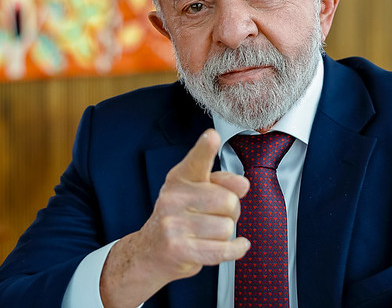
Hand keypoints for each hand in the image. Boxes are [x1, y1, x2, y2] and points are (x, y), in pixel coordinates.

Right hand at [100, 129, 249, 307]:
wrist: (149, 253)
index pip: (197, 160)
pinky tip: (236, 246)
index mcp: (180, 178)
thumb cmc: (178, 219)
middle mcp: (174, 197)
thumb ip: (221, 182)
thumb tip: (242, 184)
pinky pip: (222, 249)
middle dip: (231, 211)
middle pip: (228, 200)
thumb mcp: (195, 193)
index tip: (212, 137)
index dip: (205, 148)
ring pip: (227, 227)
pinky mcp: (179, 249)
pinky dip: (235, 249)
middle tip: (215, 216)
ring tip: (207, 234)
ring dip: (225, 234)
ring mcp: (174, 224)